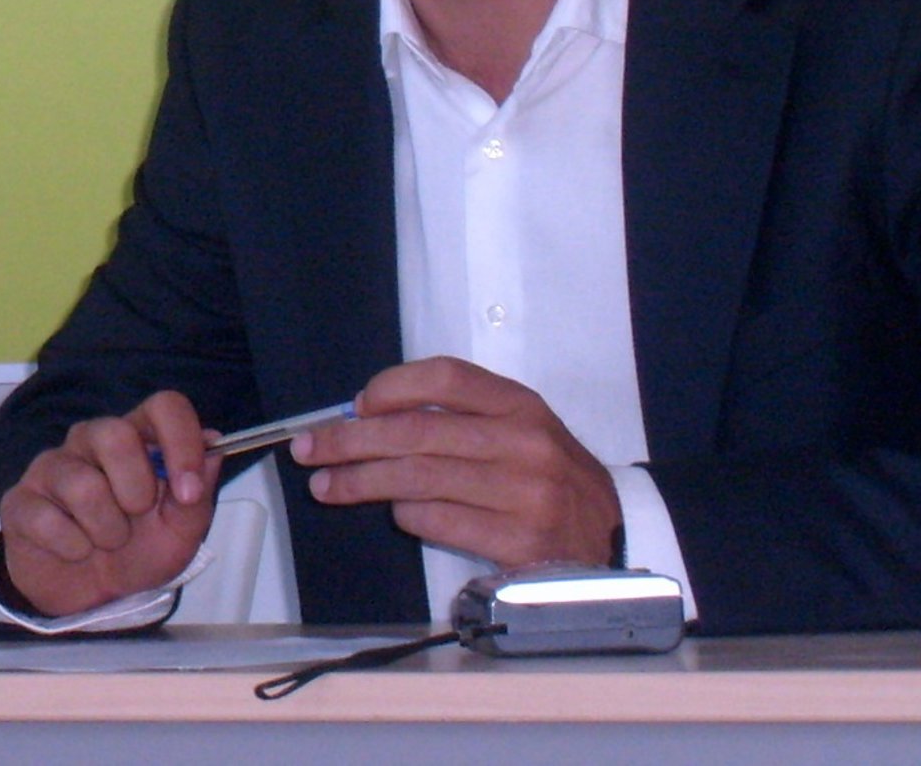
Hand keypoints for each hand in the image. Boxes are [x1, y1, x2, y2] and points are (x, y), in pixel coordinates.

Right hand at [0, 390, 220, 616]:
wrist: (90, 596)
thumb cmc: (139, 551)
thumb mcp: (181, 533)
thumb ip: (198, 494)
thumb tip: (214, 447)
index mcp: (139, 435)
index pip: (163, 405)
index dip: (180, 441)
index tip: (188, 491)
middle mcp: (93, 439)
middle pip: (115, 435)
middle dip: (136, 491)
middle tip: (136, 518)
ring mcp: (53, 466)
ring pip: (82, 484)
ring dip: (105, 529)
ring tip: (106, 541)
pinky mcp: (20, 500)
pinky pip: (46, 519)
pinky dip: (71, 547)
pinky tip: (75, 550)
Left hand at [292, 357, 621, 567]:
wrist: (610, 534)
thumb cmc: (547, 475)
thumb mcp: (519, 428)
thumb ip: (460, 417)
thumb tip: (373, 416)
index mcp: (519, 404)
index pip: (445, 378)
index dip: (392, 387)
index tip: (356, 404)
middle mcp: (522, 442)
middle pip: (418, 432)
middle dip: (352, 440)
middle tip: (310, 449)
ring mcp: (522, 493)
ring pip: (419, 479)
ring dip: (361, 481)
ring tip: (326, 486)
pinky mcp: (517, 541)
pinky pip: (439, 522)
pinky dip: (406, 516)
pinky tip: (391, 513)